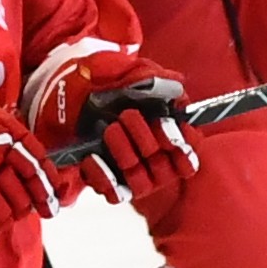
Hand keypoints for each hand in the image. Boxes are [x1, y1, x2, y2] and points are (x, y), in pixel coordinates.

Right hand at [0, 76, 59, 239]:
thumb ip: (13, 141)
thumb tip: (32, 168)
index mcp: (10, 138)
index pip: (37, 171)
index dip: (46, 193)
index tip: (50, 208)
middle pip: (21, 198)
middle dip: (22, 209)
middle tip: (17, 212)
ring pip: (2, 214)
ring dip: (4, 222)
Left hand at [31, 46, 202, 205]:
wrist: (77, 95)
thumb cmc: (112, 85)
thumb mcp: (131, 74)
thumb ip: (155, 79)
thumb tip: (177, 89)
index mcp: (174, 139)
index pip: (189, 153)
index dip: (182, 142)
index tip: (164, 123)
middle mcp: (159, 164)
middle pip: (163, 167)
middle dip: (145, 139)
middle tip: (127, 115)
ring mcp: (136, 177)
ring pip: (140, 182)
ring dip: (125, 154)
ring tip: (110, 130)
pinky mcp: (112, 185)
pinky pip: (114, 193)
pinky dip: (103, 175)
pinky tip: (92, 156)